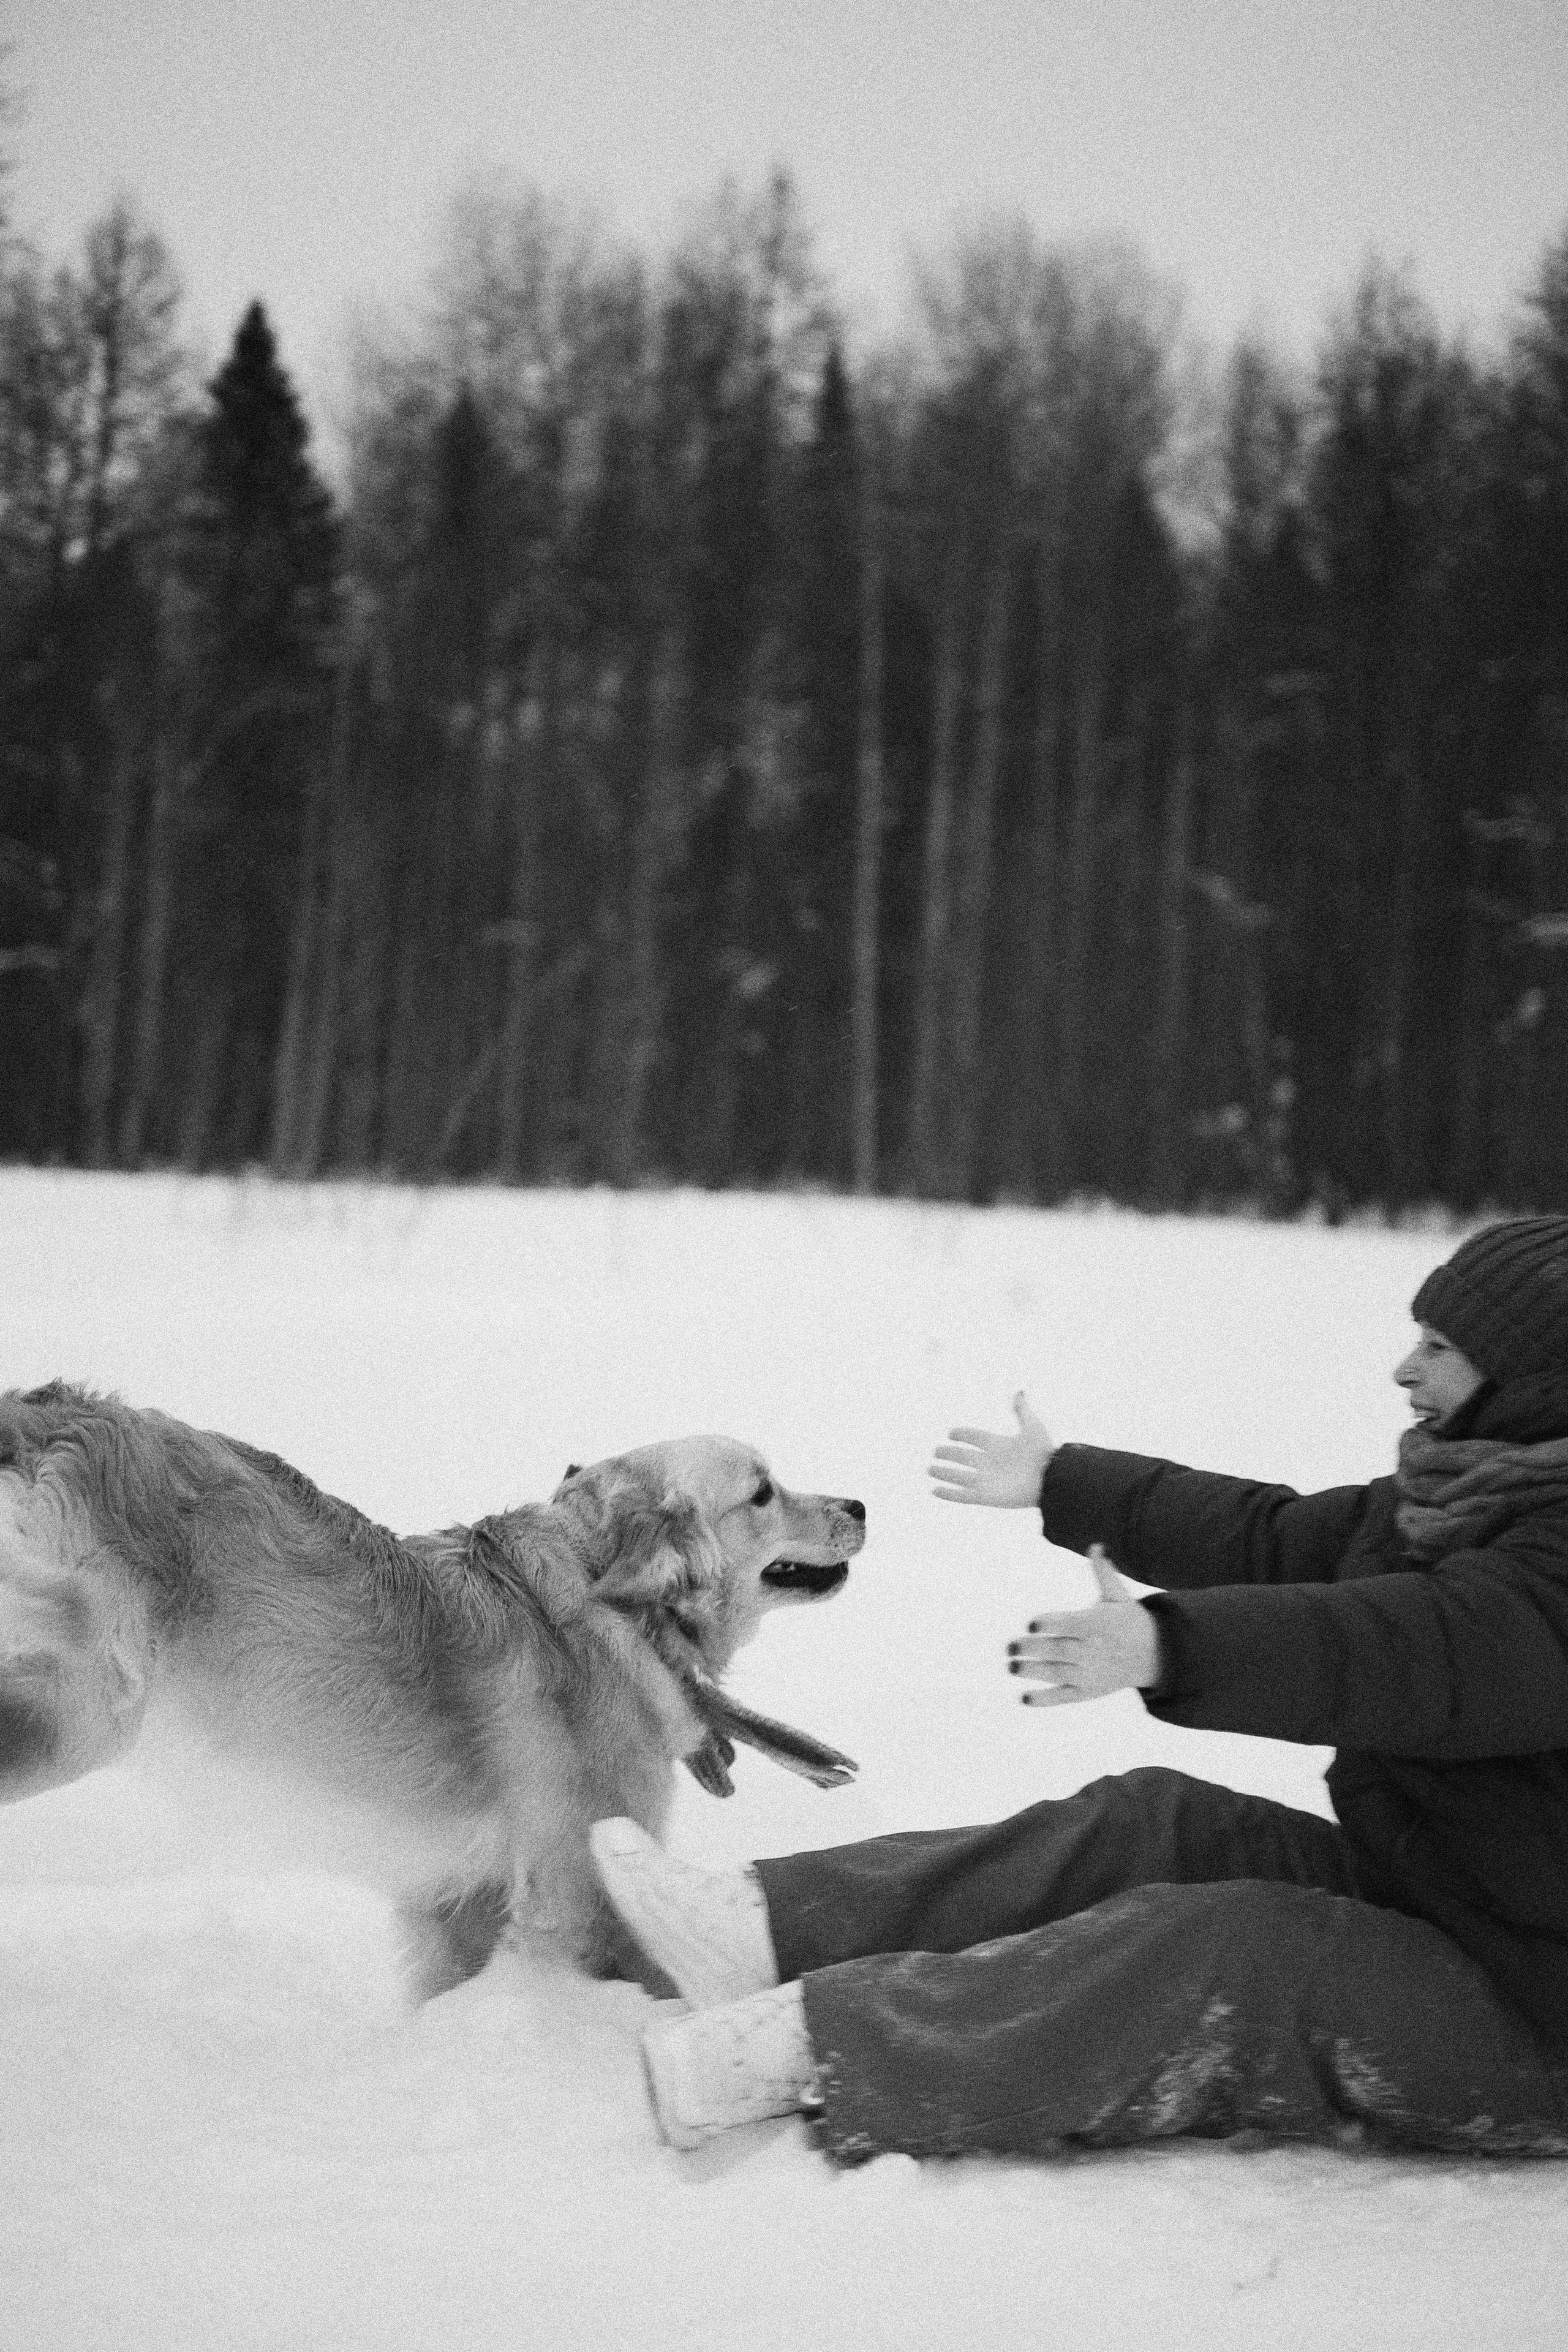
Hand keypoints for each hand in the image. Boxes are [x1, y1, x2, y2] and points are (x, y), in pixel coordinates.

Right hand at [928, 1392, 1054, 1508]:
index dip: (963, 1435)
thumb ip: (1022, 1411)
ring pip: (959, 1476)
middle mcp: (990, 1463)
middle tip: (936, 1451)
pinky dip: (948, 1494)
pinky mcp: (985, 1497)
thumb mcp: (1032, 1427)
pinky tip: (934, 1491)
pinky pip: (962, 1496)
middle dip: (949, 1454)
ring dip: (944, 1473)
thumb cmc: (1043, 1454)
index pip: (976, 1438)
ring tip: (930, 1469)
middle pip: (964, 1457)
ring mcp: (986, 1481)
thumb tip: (1020, 1391)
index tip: (951, 1433)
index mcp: (999, 1445)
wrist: (1050, 1480)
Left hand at [1007, 1545, 1160, 1704]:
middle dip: (1033, 1649)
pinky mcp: (1088, 1691)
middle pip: (1059, 1650)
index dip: (1050, 1624)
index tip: (1030, 1623)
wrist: (1155, 1656)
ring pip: (1058, 1674)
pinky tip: (1024, 1698)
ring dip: (1033, 1672)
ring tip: (1011, 1667)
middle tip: (1010, 1646)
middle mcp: (1093, 1651)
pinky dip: (1045, 1700)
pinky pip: (1064, 1696)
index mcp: (1098, 1625)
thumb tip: (1096, 1545)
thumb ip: (1103, 1573)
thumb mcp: (1119, 1596)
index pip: (1070, 1625)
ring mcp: (1090, 1674)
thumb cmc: (1129, 1620)